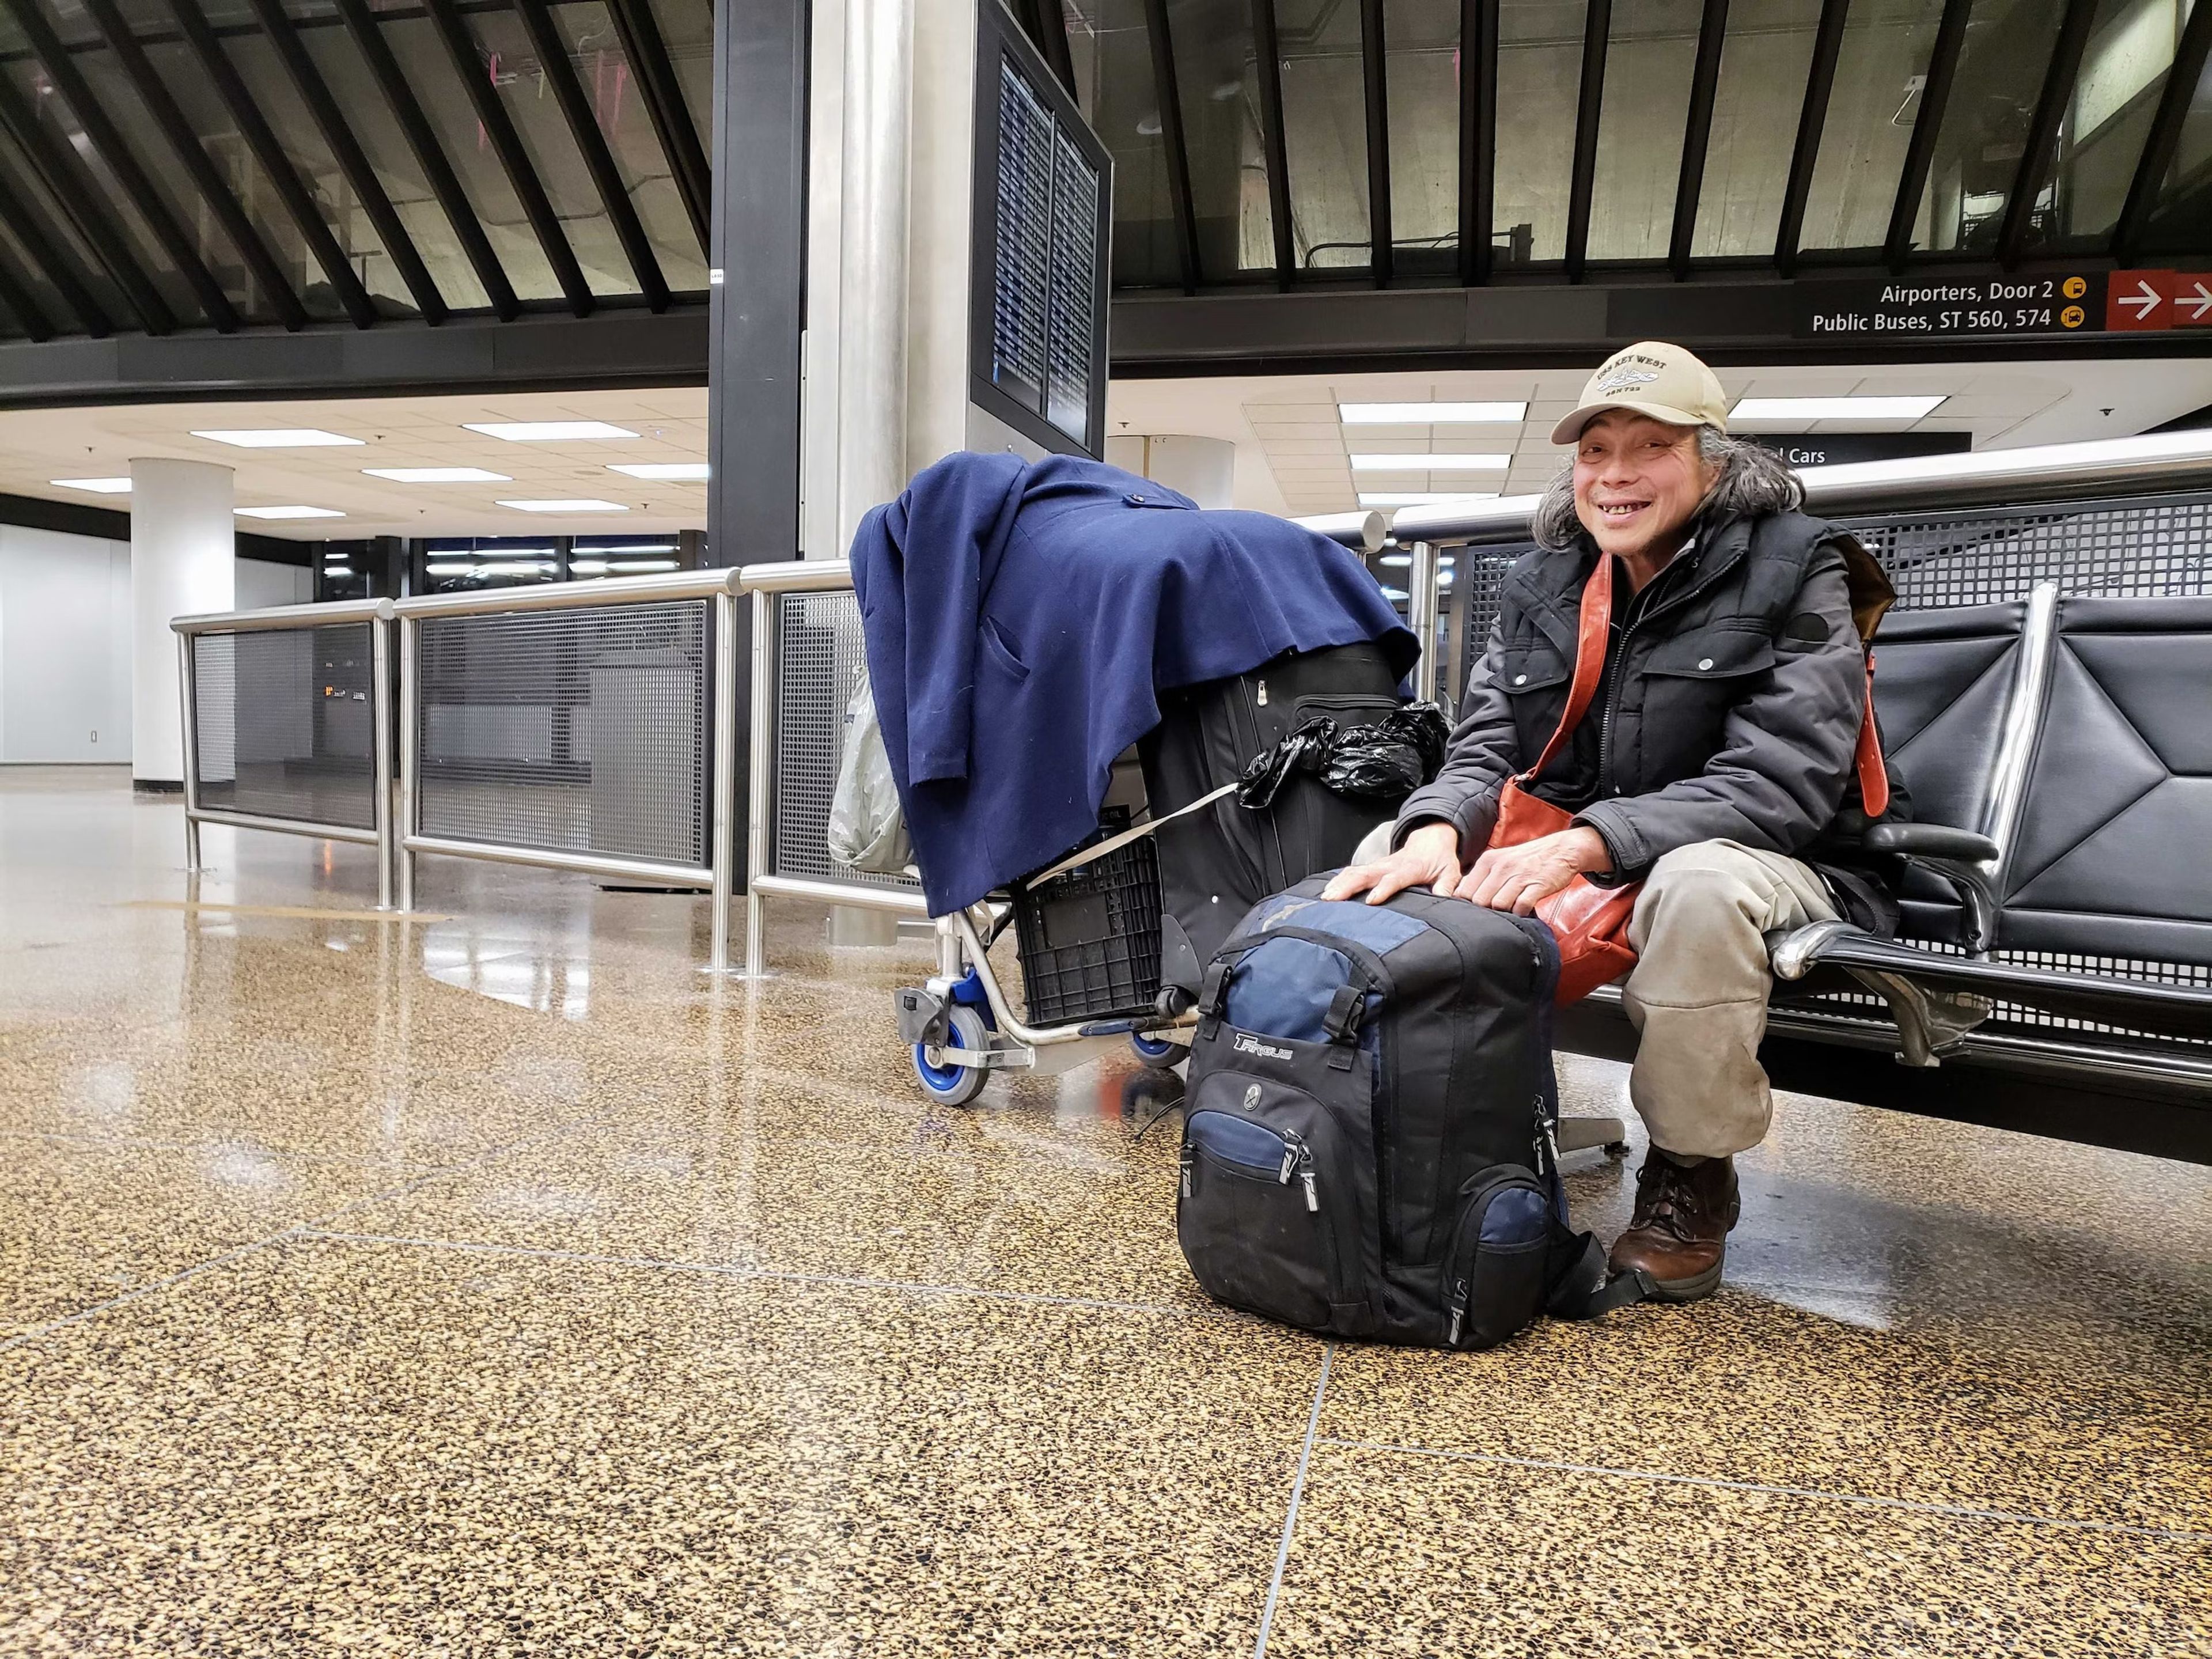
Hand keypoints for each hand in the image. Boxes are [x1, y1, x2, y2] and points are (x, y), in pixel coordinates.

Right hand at [1321, 822, 1460, 904]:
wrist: (1431, 841)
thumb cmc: (1440, 860)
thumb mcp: (1450, 872)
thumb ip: (1446, 886)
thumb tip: (1444, 898)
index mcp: (1410, 868)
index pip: (1394, 878)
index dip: (1383, 888)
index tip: (1371, 900)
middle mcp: (1390, 865)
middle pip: (1366, 874)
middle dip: (1348, 886)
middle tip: (1332, 899)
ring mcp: (1379, 865)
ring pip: (1356, 872)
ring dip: (1339, 883)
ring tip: (1325, 898)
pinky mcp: (1372, 867)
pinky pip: (1353, 871)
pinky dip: (1339, 879)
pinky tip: (1327, 890)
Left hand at [1453, 826, 1611, 914]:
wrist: (1561, 850)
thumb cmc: (1527, 859)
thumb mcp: (1500, 860)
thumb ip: (1482, 877)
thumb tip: (1462, 897)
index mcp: (1488, 861)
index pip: (1464, 891)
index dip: (1467, 905)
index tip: (1474, 910)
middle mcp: (1501, 867)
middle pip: (1479, 901)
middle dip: (1485, 911)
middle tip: (1495, 912)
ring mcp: (1520, 876)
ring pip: (1498, 905)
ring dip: (1504, 912)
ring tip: (1510, 910)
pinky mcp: (1537, 885)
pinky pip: (1521, 906)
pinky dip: (1521, 912)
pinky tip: (1524, 909)